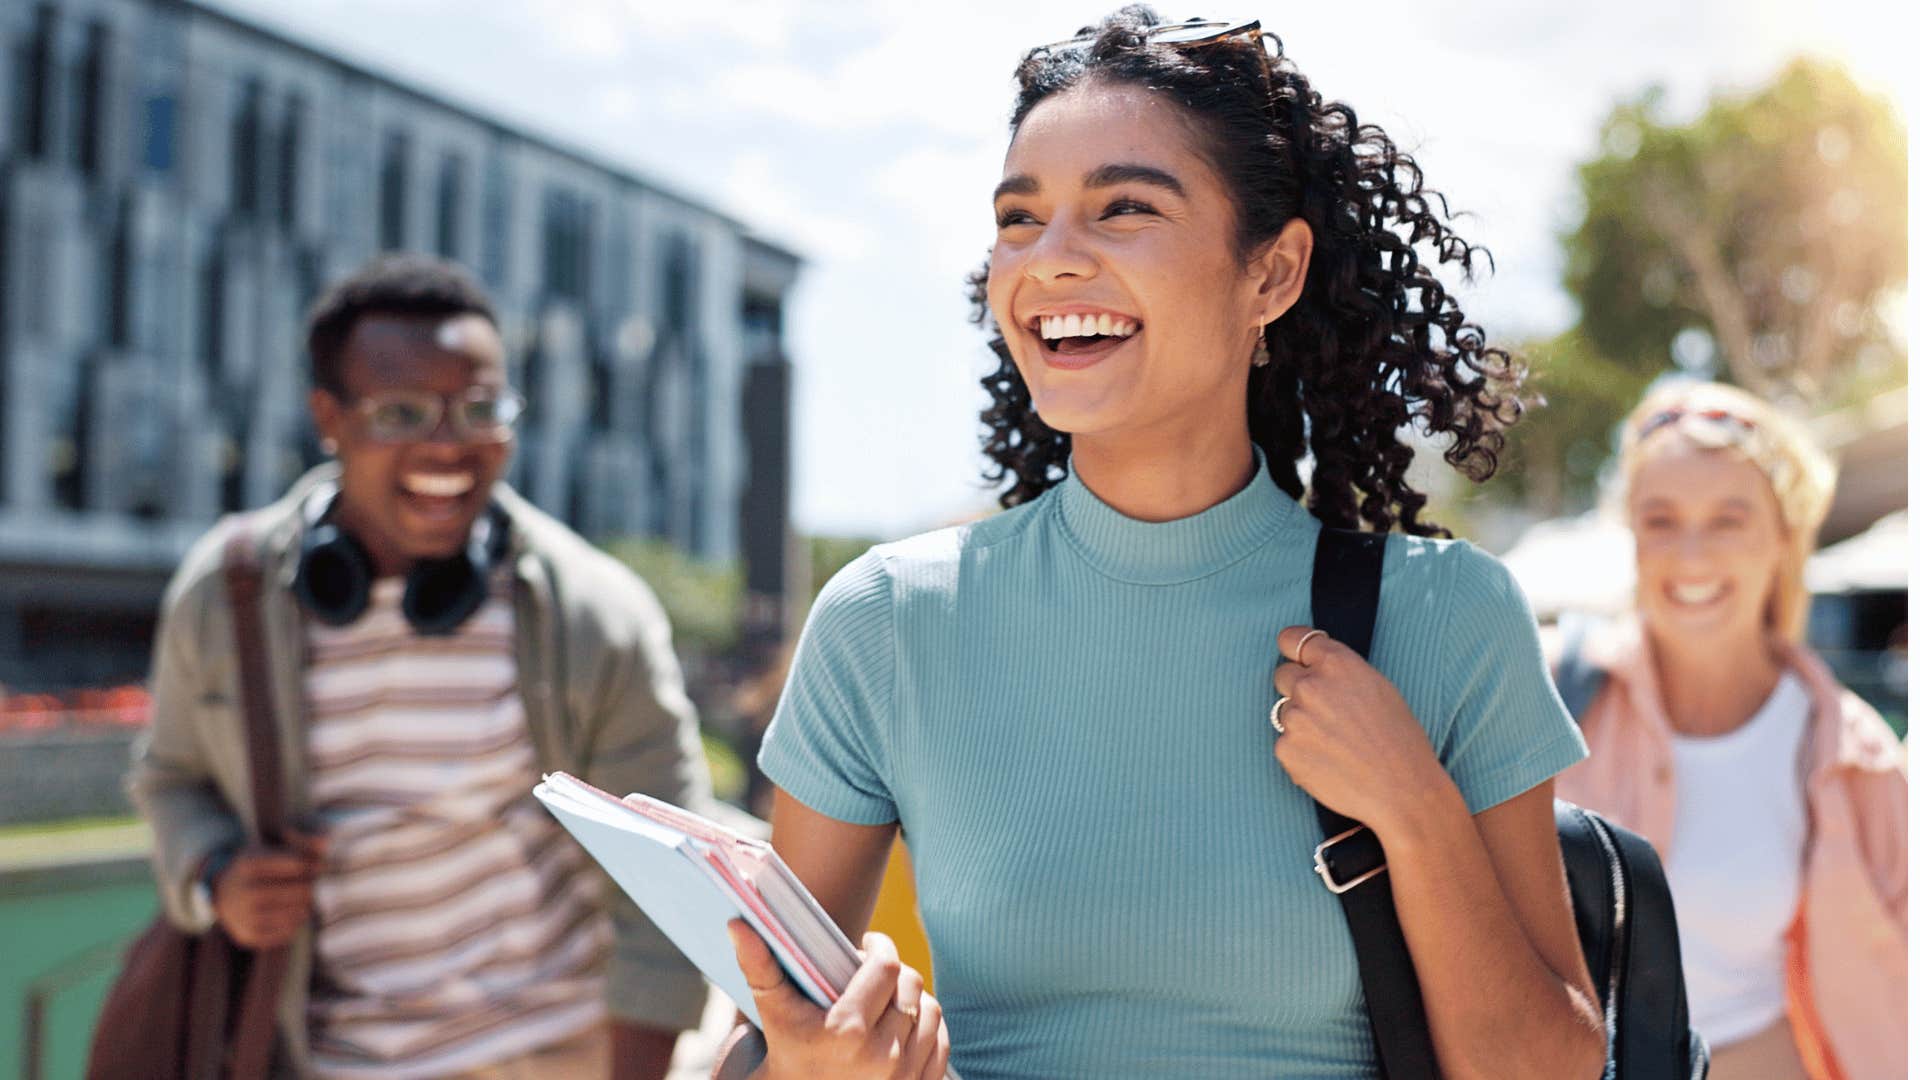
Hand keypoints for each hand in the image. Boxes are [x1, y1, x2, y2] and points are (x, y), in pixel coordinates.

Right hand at [211, 831, 325, 949]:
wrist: (225, 895)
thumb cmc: (260, 867)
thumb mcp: (272, 848)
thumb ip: (302, 845)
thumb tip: (327, 844)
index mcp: (250, 864)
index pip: (298, 865)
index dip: (316, 866)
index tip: (324, 867)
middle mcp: (244, 891)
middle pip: (300, 891)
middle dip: (314, 887)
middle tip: (323, 886)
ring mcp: (244, 916)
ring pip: (297, 913)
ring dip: (308, 905)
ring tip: (307, 898)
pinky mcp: (248, 936)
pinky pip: (287, 932)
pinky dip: (296, 922)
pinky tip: (294, 912)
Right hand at [728, 921, 947, 1079]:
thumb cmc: (785, 1060)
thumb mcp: (773, 1015)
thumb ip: (759, 966)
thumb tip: (737, 923)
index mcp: (847, 1031)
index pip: (886, 966)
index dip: (879, 947)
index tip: (865, 946)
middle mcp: (882, 1058)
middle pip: (911, 985)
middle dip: (893, 972)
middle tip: (872, 973)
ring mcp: (904, 1078)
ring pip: (929, 1011)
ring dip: (911, 998)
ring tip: (885, 999)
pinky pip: (940, 1043)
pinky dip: (925, 1029)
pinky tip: (900, 1026)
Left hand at [1270, 626, 1448, 828]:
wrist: (1402, 790)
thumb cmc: (1399, 740)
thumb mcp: (1378, 687)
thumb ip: (1340, 672)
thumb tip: (1314, 666)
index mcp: (1337, 663)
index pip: (1291, 639)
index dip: (1294, 650)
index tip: (1297, 658)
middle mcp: (1310, 685)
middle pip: (1283, 675)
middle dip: (1297, 688)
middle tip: (1326, 712)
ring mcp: (1294, 718)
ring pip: (1284, 712)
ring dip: (1301, 723)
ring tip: (1336, 744)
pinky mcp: (1285, 749)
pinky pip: (1285, 744)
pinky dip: (1301, 752)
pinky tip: (1329, 763)